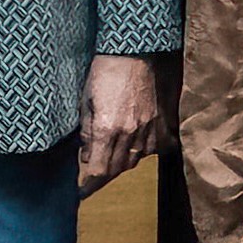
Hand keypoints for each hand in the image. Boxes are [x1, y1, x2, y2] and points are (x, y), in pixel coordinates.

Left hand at [76, 54, 164, 192]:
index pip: (99, 170)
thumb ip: (87, 133)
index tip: (82, 190)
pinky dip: (142, 151)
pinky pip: (154, 148)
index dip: (89, 184)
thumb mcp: (86, 101)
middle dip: (103, 174)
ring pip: (135, 161)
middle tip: (94, 171)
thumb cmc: (105, 73)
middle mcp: (129, 132)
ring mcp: (148, 128)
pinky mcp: (161, 122)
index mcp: (106, 128)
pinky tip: (134, 145)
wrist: (133, 52)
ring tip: (112, 156)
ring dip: (121, 163)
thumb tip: (86, 156)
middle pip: (116, 169)